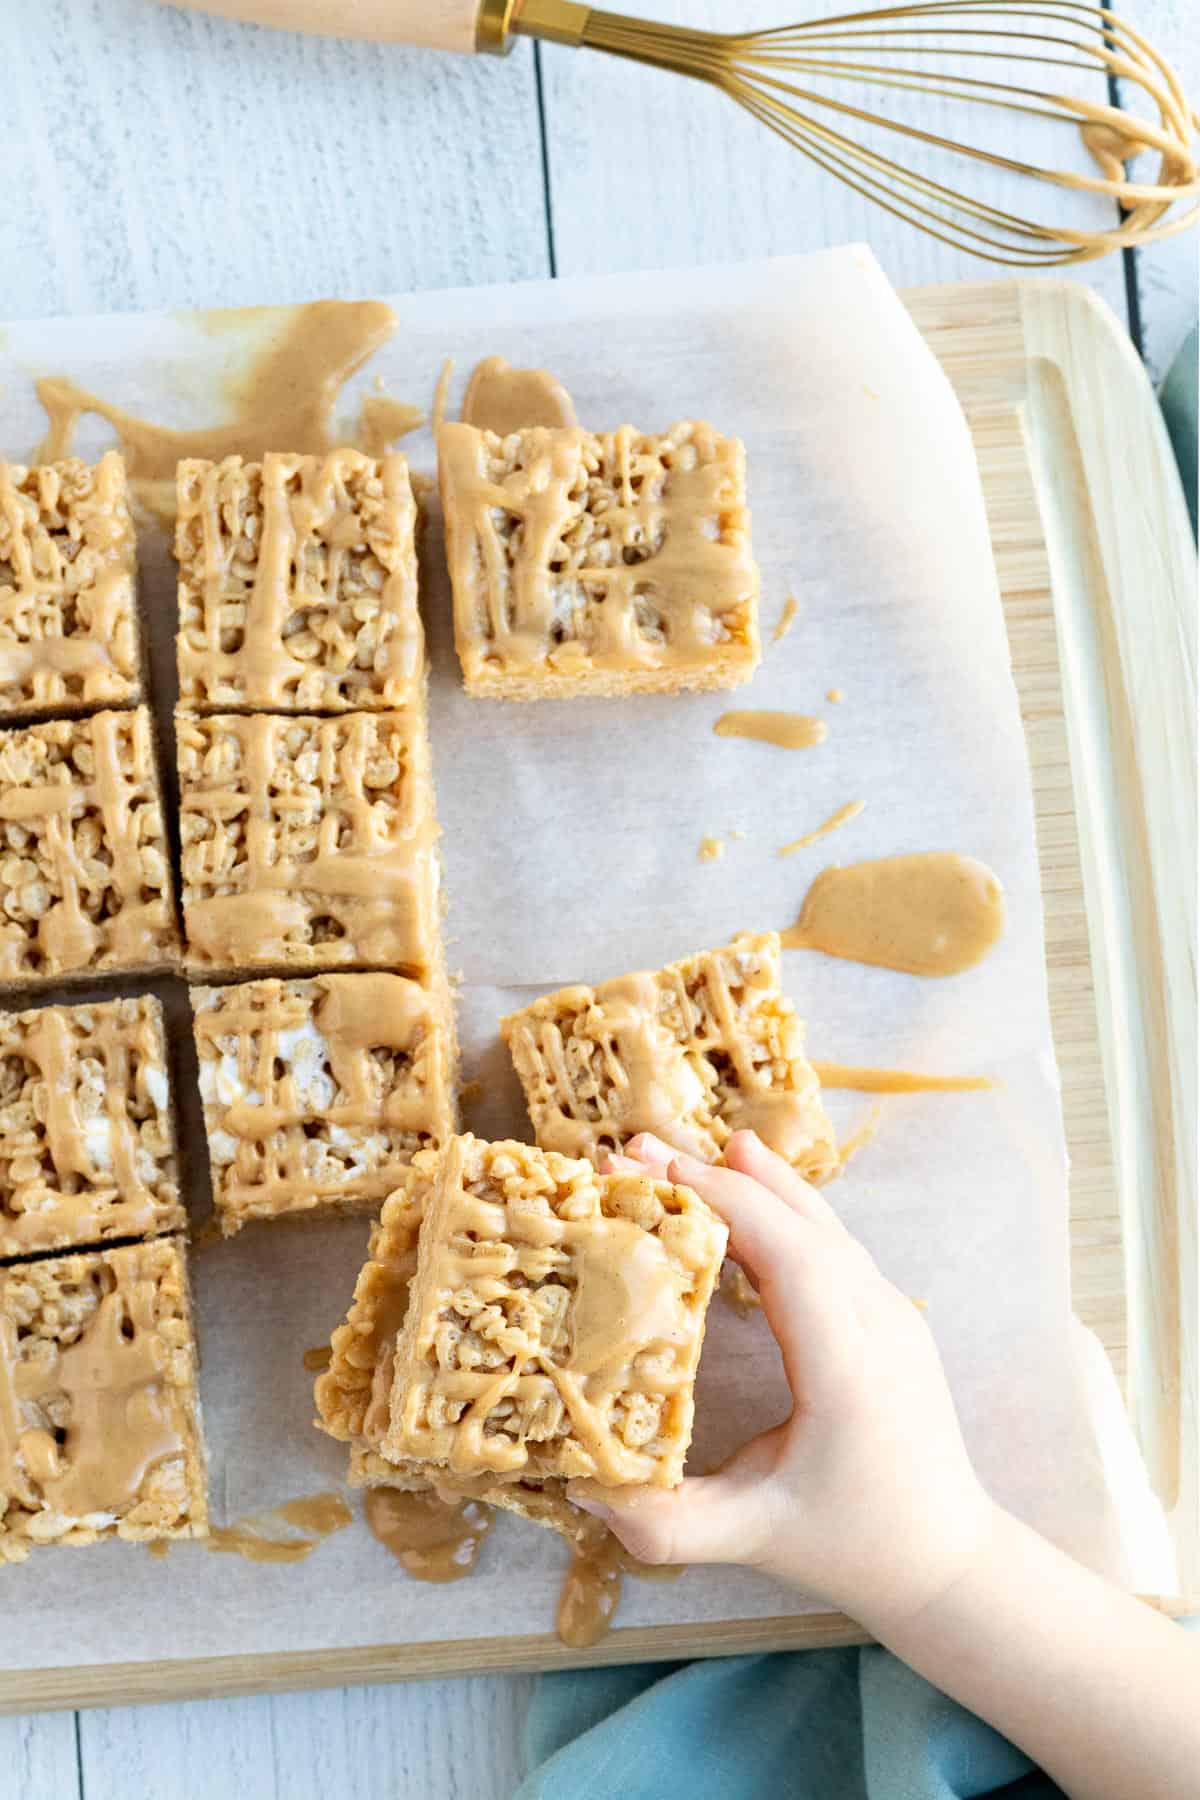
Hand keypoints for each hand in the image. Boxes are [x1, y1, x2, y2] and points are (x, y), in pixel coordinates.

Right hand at [568, 1129, 995, 1630]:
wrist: (949, 1560)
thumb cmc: (852, 1547)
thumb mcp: (755, 1539)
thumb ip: (667, 1524)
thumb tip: (582, 1489)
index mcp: (848, 1367)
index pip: (789, 1254)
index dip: (721, 1203)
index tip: (652, 1176)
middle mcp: (879, 1323)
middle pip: (799, 1223)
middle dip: (717, 1180)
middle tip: (637, 1150)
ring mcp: (893, 1313)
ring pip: (822, 1223)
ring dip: (754, 1184)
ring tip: (690, 1148)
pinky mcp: (891, 1316)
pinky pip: (834, 1242)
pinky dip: (784, 1206)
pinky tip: (752, 1182)